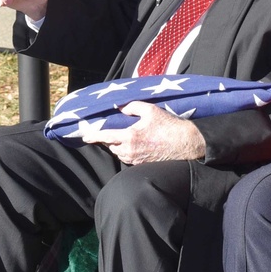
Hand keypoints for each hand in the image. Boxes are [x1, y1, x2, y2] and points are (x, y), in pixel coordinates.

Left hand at [80, 100, 204, 163]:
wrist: (185, 143)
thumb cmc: (169, 126)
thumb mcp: (151, 110)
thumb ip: (133, 107)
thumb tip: (121, 108)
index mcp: (130, 136)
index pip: (106, 136)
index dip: (93, 136)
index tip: (84, 136)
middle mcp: (131, 150)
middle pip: (111, 146)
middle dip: (109, 139)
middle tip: (111, 132)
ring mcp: (137, 159)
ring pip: (119, 153)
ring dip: (118, 146)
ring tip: (125, 137)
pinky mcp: (143, 164)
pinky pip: (129, 158)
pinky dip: (127, 151)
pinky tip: (135, 145)